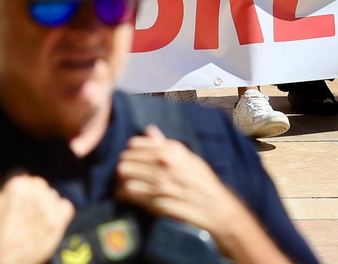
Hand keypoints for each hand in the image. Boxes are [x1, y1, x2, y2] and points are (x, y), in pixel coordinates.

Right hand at [0, 162, 73, 263]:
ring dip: (43, 201)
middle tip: (19, 210)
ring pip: (50, 194)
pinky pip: (65, 207)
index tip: (9, 199)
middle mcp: (35, 194)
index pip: (20, 172)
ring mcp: (49, 210)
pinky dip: (58, 211)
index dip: (12, 186)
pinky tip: (46, 221)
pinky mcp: (58, 226)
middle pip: (37, 182)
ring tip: (31, 217)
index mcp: (15, 185)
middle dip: (29, 192)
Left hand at [114, 126, 249, 243]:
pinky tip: (127, 194)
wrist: (215, 209)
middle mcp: (164, 165)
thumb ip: (166, 144)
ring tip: (124, 183)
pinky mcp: (156, 202)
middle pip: (126, 160)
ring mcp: (160, 184)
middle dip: (123, 165)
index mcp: (172, 150)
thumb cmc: (202, 182)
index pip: (134, 144)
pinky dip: (125, 194)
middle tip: (125, 172)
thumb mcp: (189, 158)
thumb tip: (149, 130)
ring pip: (124, 176)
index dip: (130, 151)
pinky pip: (130, 194)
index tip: (132, 157)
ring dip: (121, 180)